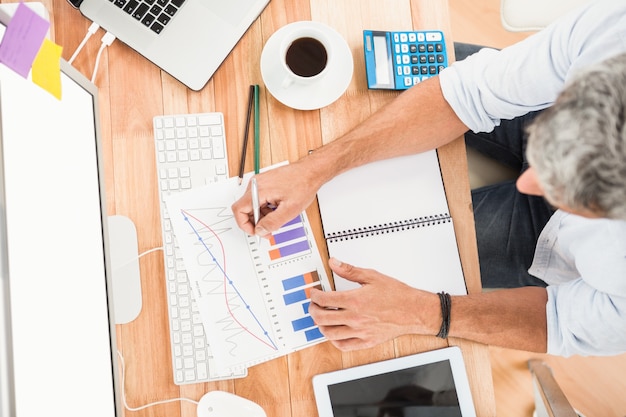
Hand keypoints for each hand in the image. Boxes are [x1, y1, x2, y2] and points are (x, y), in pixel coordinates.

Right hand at [231, 159, 322, 236]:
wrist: (311, 171)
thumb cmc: (303, 185)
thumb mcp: (289, 210)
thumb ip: (272, 222)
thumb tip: (260, 230)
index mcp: (258, 190)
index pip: (239, 210)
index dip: (245, 225)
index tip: (256, 232)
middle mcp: (256, 184)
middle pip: (245, 208)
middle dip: (255, 222)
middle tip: (268, 230)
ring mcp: (260, 182)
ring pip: (253, 204)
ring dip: (262, 215)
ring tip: (276, 219)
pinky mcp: (265, 183)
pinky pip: (259, 199)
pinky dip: (265, 208)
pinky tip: (277, 210)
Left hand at [309, 258, 439, 350]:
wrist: (414, 311)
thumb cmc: (397, 294)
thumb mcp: (372, 276)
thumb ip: (350, 270)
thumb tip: (334, 263)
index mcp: (355, 301)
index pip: (324, 300)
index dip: (315, 296)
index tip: (314, 293)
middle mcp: (355, 318)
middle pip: (322, 318)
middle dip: (313, 310)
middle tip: (314, 305)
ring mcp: (360, 332)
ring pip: (330, 334)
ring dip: (321, 325)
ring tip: (321, 318)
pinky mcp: (367, 341)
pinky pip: (344, 346)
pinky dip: (334, 340)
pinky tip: (334, 333)